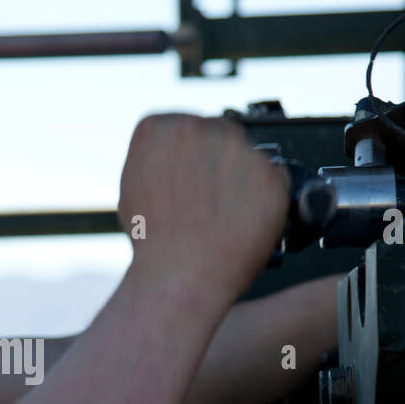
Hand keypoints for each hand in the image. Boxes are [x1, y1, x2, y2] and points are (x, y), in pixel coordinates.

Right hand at [117, 113, 289, 299]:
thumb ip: (154, 158)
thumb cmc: (153, 241)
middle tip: (208, 200)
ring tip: (222, 216)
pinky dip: (263, 200)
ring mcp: (240, 149)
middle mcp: (202, 128)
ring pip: (247, 157)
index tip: (188, 177)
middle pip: (219, 135)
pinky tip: (240, 222)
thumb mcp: (132, 186)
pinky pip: (272, 180)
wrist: (180, 276)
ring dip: (241, 180)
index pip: (183, 127)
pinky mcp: (271, 173)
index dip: (188, 157)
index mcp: (162, 128)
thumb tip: (171, 153)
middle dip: (217, 163)